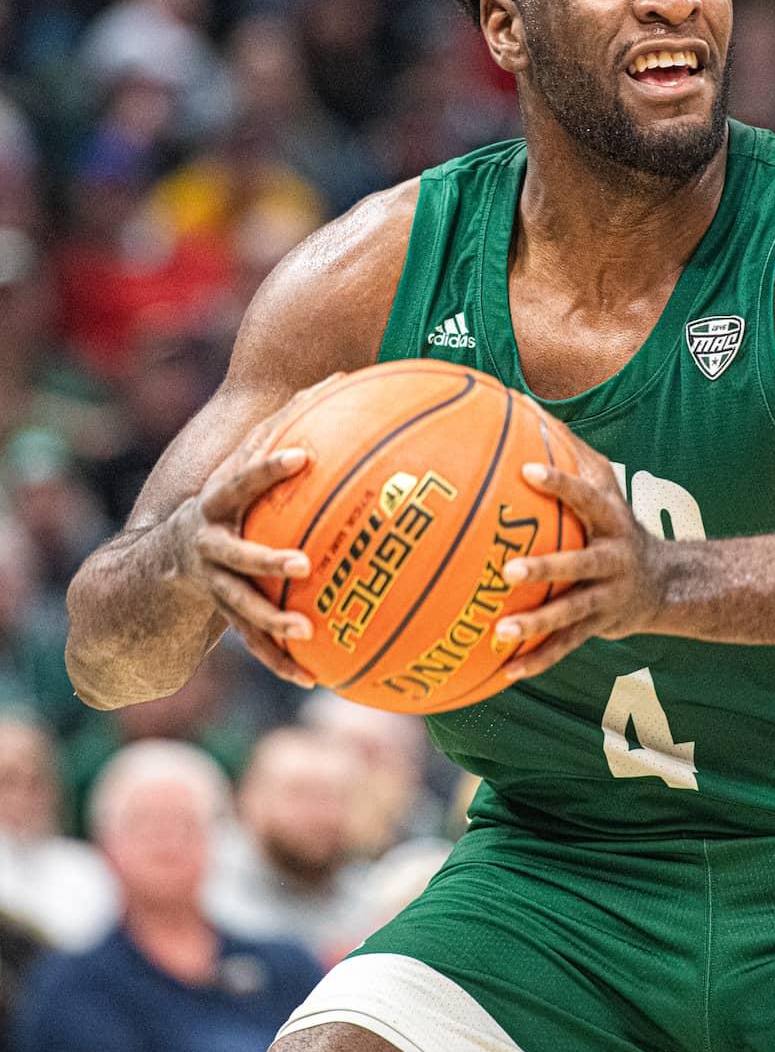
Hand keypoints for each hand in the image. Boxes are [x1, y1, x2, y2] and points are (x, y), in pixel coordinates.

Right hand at [167, 379, 343, 686]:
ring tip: (306, 632)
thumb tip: (343, 374)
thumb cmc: (225, 500)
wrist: (154, 566)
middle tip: (303, 565)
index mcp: (217, 503)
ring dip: (272, 622)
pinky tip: (312, 677)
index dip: (269, 467)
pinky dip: (280, 658)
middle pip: (235, 554)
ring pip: (240, 607)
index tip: (303, 456)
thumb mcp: (243, 467)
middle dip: (266, 559)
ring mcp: (212, 584)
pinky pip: (252, 641)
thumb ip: (288, 425)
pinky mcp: (222, 616)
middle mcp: (209, 544)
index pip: (242, 479)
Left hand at [491, 436, 668, 679]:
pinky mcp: (598, 627)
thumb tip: (523, 401)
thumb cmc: (615, 524)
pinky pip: (566, 646)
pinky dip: (537, 659)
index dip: (561, 484)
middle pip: (579, 564)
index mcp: (611, 520)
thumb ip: (571, 453)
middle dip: (547, 568)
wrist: (665, 583)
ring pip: (571, 613)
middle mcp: (612, 559)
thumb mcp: (606, 489)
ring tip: (500, 632)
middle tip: (509, 570)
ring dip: (537, 624)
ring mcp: (606, 597)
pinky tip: (505, 671)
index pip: (586, 497)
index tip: (526, 472)